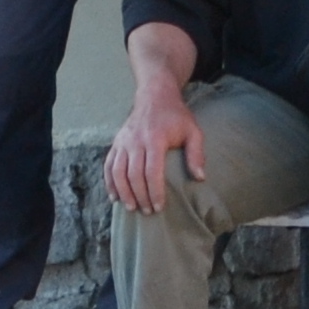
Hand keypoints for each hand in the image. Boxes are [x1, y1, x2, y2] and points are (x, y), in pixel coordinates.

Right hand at [105, 84, 201, 214]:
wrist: (155, 96)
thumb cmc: (176, 116)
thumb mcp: (193, 131)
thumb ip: (196, 154)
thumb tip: (200, 178)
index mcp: (155, 138)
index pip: (152, 171)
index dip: (155, 191)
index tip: (159, 206)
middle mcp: (136, 141)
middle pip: (134, 175)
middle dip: (140, 196)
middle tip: (148, 211)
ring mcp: (123, 142)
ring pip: (118, 172)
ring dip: (123, 192)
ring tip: (131, 208)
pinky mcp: (116, 143)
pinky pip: (108, 165)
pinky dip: (109, 182)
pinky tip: (114, 196)